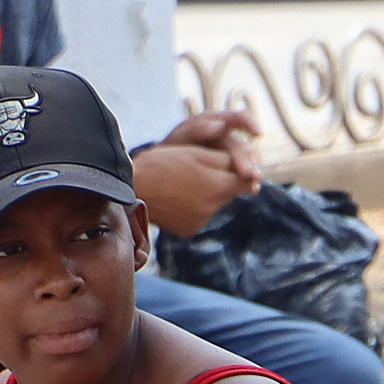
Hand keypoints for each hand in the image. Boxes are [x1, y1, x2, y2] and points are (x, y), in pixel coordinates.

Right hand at [129, 143, 251, 237]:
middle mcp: (212, 208)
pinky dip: (195, 206)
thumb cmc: (162, 164)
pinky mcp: (188, 229)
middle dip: (222, 181)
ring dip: (208, 193)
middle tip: (201, 170)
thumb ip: (229, 162)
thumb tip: (253, 174)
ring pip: (215, 204)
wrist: (131, 188)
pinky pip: (201, 215)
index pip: (247, 179)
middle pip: (230, 192)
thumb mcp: (197, 153)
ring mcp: (200, 221)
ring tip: (184, 183)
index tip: (238, 164)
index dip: (245, 169)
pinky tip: (177, 197)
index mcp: (217, 186)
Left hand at [149, 106, 264, 184]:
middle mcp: (226, 135)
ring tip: (253, 184)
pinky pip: (242, 171)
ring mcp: (228, 151)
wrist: (161, 167)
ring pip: (248, 158)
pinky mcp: (229, 166)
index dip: (250, 123)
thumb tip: (219, 126)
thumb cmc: (169, 150)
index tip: (258, 134)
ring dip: (252, 170)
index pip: (240, 117)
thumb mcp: (178, 139)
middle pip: (242, 144)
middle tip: (250, 175)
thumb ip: (196, 130)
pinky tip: (251, 188)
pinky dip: (247, 179)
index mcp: (214, 121)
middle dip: (247, 159)